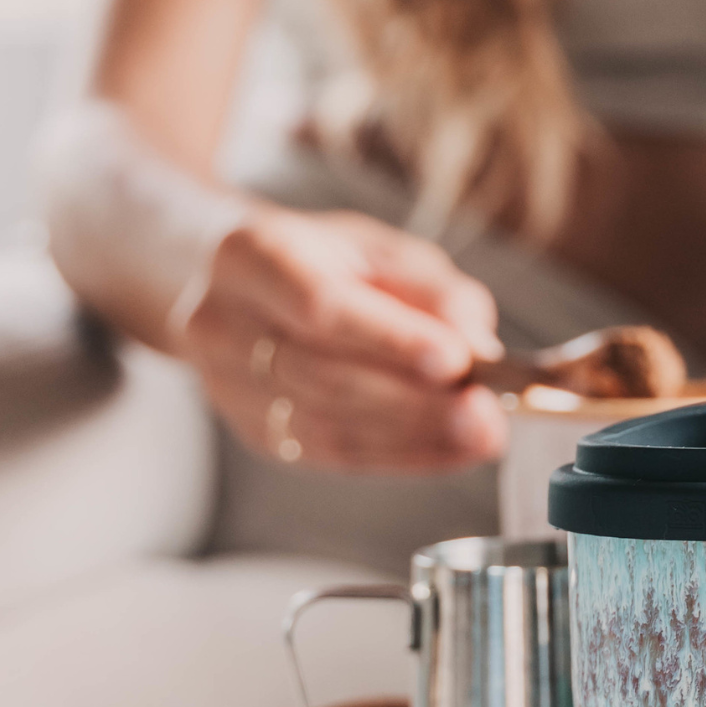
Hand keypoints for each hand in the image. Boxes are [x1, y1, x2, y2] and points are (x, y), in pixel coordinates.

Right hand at [178, 207, 508, 472]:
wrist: (243, 285)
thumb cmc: (324, 260)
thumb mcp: (383, 251)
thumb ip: (432, 293)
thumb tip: (477, 349)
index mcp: (249, 256)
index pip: (319, 306)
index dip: (389, 339)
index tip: (455, 362)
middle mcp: (221, 323)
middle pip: (323, 376)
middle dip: (414, 402)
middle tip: (484, 413)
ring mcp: (227, 385)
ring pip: (325, 426)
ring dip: (413, 437)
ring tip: (480, 434)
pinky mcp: (253, 432)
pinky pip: (331, 454)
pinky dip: (399, 455)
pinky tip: (449, 450)